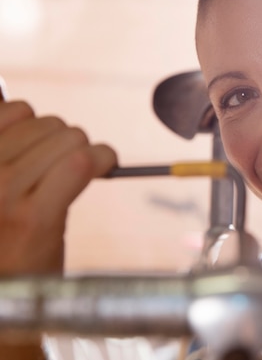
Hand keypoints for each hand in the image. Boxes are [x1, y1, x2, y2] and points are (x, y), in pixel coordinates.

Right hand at [0, 101, 116, 275]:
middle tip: (67, 168)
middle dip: (67, 141)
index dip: (40, 125)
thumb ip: (6, 150)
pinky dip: (103, 158)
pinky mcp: (34, 217)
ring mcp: (2, 193)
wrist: (0, 298)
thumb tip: (28, 111)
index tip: (47, 148)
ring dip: (86, 151)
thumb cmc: (1, 239)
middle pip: (50, 124)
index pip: (16, 110)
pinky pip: (81, 163)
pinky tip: (105, 166)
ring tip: (82, 172)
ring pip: (70, 139)